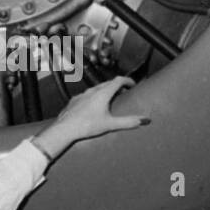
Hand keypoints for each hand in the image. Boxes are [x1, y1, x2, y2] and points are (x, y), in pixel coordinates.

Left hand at [33, 77, 149, 160]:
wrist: (64, 129)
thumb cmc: (88, 126)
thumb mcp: (110, 124)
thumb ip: (128, 122)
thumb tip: (145, 120)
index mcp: (103, 93)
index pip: (118, 80)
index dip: (127, 80)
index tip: (133, 84)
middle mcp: (92, 91)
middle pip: (107, 83)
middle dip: (117, 86)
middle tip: (124, 92)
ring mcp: (82, 95)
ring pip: (96, 88)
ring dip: (105, 90)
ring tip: (109, 99)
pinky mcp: (74, 101)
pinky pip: (86, 95)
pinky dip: (94, 97)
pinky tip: (93, 106)